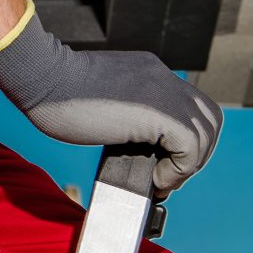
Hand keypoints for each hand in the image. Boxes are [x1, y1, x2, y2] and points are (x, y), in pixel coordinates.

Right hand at [0, 7, 224, 193]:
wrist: (43, 77)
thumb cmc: (57, 92)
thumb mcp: (104, 99)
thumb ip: (129, 114)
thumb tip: (145, 149)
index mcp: (150, 72)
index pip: (191, 107)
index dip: (184, 139)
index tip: (162, 160)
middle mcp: (163, 78)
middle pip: (209, 120)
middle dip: (193, 153)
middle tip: (166, 173)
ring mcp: (165, 93)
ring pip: (205, 136)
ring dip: (186, 166)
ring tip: (160, 179)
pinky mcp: (161, 114)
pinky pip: (190, 149)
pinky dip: (178, 171)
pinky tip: (156, 178)